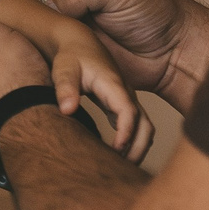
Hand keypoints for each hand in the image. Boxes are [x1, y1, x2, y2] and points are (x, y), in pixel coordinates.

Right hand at [0, 0, 208, 113]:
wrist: (172, 52)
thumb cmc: (154, 9)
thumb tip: (53, 4)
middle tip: (7, 11)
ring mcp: (53, 21)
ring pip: (12, 18)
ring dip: (8, 25)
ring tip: (16, 35)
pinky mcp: (57, 50)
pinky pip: (28, 47)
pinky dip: (21, 50)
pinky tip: (29, 55)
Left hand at [41, 19, 155, 162]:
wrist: (77, 41)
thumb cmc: (69, 55)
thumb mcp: (64, 68)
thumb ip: (65, 88)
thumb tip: (67, 110)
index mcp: (113, 84)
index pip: (128, 112)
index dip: (126, 132)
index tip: (116, 150)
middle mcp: (125, 93)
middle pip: (144, 124)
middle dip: (138, 147)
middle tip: (120, 169)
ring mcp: (125, 99)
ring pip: (144, 127)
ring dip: (138, 147)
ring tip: (120, 168)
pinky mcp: (120, 104)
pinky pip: (135, 126)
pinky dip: (132, 142)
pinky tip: (115, 157)